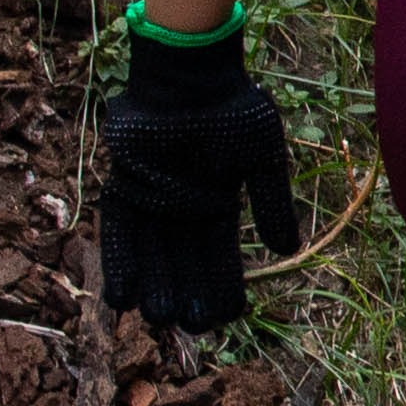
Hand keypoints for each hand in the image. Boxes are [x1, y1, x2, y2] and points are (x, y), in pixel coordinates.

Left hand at [100, 22, 300, 333]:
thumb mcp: (263, 159)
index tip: (227, 316)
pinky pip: (118, 231)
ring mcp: (151, 199)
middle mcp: (181, 208)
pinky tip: (121, 296)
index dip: (222, 286)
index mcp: (217, 203)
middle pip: (183, 261)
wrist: (193, 77)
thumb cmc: (234, 111)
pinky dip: (120, 262)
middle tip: (190, 328)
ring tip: (156, 320)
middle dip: (185, 294)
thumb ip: (272, 203)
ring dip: (153, 285)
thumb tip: (287, 249)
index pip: (219, 255)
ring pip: (151, 253)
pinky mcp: (123, 185)